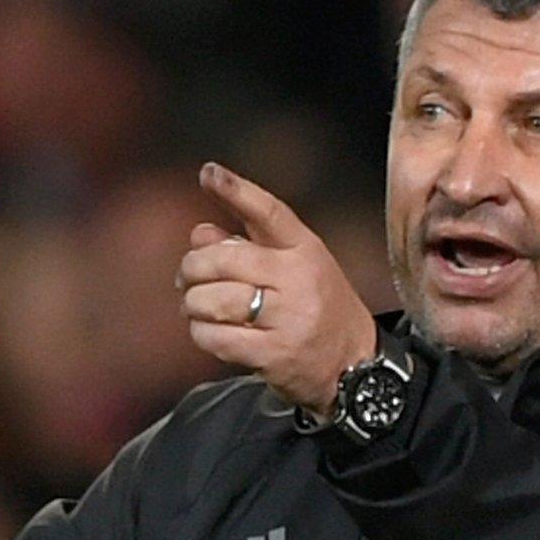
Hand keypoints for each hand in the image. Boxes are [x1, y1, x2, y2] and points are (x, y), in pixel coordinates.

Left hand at [178, 162, 376, 414]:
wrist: (355, 367)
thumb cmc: (318, 310)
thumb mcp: (295, 269)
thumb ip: (248, 246)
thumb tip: (199, 234)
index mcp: (306, 251)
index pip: (270, 213)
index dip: (237, 191)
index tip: (209, 173)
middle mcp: (299, 281)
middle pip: (224, 260)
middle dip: (192, 268)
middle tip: (185, 277)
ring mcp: (288, 319)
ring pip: (213, 300)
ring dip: (192, 304)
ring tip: (195, 308)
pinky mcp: (274, 355)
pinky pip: (215, 337)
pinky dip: (201, 333)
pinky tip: (207, 331)